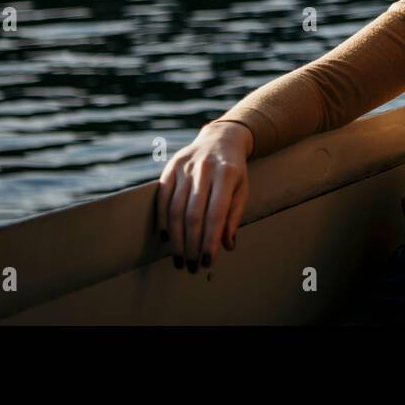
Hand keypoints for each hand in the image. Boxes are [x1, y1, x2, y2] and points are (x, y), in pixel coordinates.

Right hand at [156, 121, 253, 273]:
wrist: (220, 138)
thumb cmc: (234, 170)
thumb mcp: (242, 190)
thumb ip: (234, 217)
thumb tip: (227, 246)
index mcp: (227, 174)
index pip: (216, 214)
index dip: (210, 241)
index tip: (207, 262)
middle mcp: (204, 169)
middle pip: (193, 214)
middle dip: (191, 245)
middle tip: (190, 266)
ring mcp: (185, 167)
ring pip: (175, 209)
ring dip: (176, 238)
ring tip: (179, 258)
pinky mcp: (170, 167)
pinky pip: (162, 198)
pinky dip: (162, 220)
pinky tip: (166, 237)